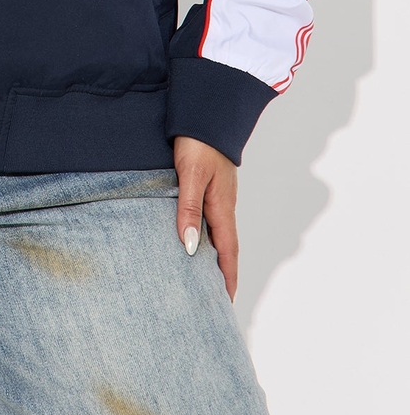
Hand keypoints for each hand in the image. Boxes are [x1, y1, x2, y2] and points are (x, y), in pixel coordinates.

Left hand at [173, 135, 238, 300]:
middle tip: (213, 298)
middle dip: (222, 273)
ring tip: (202, 276)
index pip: (228, 251)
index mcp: (222, 206)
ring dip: (213, 255)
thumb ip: (189, 209)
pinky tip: (193, 238)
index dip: (227, 277)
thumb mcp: (191, 175)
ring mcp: (218, 195)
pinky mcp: (210, 185)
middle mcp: (223, 204)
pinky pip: (209, 218)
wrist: (205, 111)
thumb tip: (187, 246)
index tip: (225, 303)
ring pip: (217, 233)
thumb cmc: (199, 142)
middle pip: (225, 246)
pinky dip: (205, 236)